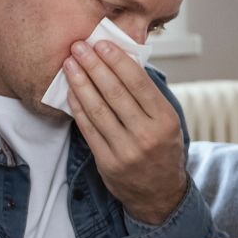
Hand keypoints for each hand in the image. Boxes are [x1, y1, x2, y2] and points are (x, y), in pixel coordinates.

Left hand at [64, 38, 185, 224]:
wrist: (160, 194)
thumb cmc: (163, 150)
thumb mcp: (167, 123)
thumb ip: (148, 98)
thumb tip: (122, 62)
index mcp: (165, 120)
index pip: (138, 84)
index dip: (117, 61)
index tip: (102, 44)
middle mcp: (147, 135)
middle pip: (115, 93)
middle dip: (94, 66)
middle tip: (79, 47)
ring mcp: (126, 151)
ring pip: (98, 110)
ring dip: (81, 83)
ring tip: (70, 64)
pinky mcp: (107, 162)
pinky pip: (88, 129)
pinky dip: (78, 107)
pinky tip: (70, 91)